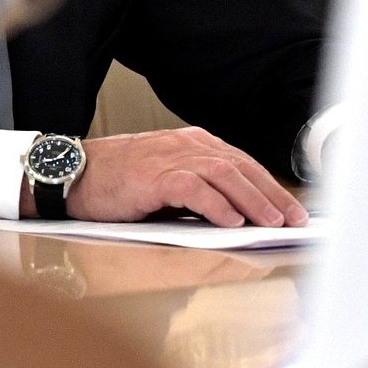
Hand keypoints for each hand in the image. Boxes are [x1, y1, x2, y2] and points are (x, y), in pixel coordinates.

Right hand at [35, 127, 307, 226]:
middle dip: (270, 194)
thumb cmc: (118, 183)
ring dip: (252, 200)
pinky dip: (216, 204)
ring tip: (270, 223)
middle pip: (240, 167)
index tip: (290, 209)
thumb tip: (236, 219)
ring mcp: (170, 157)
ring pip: (224, 175)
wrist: (74, 174)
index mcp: (191, 144)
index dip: (269, 186)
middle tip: (293, 219)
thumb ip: (198, 192)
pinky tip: (231, 221)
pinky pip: (193, 188)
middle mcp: (185, 145)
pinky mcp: (153, 175)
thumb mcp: (165, 182)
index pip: (241, 163)